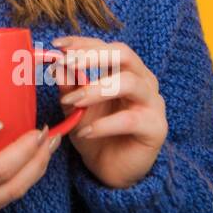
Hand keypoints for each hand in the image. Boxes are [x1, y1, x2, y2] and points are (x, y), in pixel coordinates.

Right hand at [0, 116, 59, 212]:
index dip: (23, 151)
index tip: (38, 130)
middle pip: (14, 186)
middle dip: (37, 161)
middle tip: (51, 137)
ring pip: (13, 194)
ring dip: (34, 169)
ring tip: (46, 145)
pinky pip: (4, 196)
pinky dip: (21, 177)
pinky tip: (28, 159)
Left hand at [50, 36, 167, 188]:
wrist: (110, 168)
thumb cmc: (94, 131)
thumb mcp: (74, 106)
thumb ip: (68, 85)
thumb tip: (56, 65)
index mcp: (125, 70)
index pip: (106, 46)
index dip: (82, 43)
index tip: (56, 46)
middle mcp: (143, 81)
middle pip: (124, 55)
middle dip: (93, 56)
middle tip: (67, 64)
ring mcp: (153, 103)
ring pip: (129, 83)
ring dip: (95, 90)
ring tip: (71, 101)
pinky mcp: (156, 128)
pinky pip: (130, 120)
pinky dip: (103, 124)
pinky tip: (85, 132)